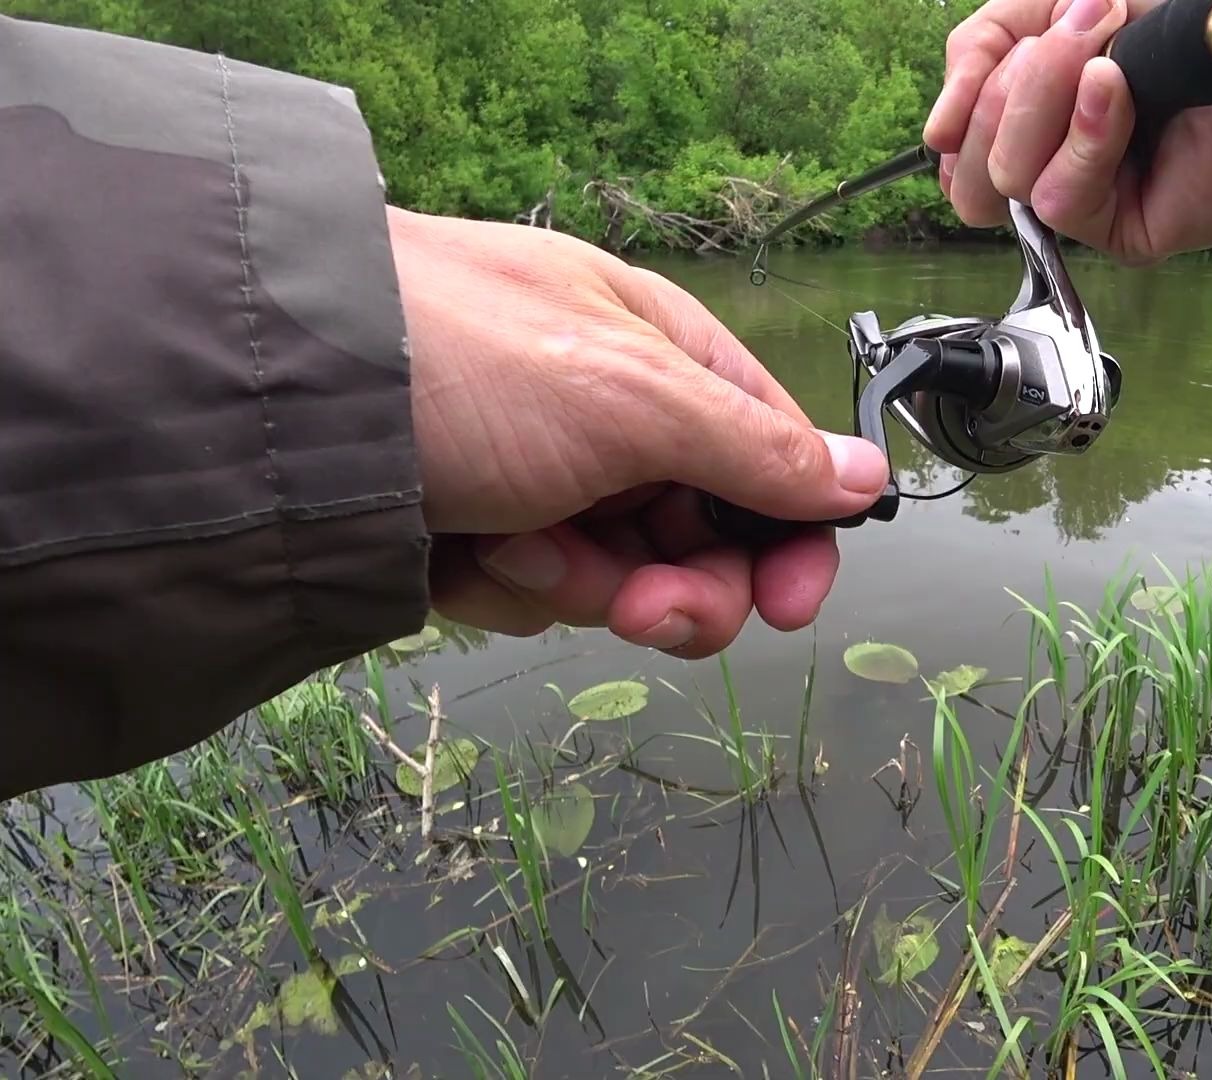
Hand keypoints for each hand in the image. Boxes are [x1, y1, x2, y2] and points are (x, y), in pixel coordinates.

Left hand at [387, 207, 887, 657]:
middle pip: (704, 534)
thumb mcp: (633, 396)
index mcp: (661, 352)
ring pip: (620, 578)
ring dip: (579, 581)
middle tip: (645, 607)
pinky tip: (465, 552)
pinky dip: (506, 587)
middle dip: (681, 583)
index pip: (770, 457)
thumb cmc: (458, 360)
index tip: (791, 603)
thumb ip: (755, 449)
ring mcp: (540, 474)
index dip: (792, 536)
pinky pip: (534, 593)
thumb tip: (863, 476)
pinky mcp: (474, 531)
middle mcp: (609, 413)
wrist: (271, 396)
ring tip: (515, 543)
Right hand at [925, 0, 1211, 264]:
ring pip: (1004, 176)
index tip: (990, 56)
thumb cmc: (1178, 20)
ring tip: (1106, 58)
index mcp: (1029, 118)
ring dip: (1046, 100)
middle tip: (1082, 32)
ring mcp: (1086, 199)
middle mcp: (1051, 164)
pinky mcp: (1120, 229)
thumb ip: (984, 44)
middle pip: (966, 159)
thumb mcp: (1057, 3)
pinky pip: (1060, 194)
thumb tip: (936, 133)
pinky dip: (1087, 133)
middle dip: (1015, 84)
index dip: (959, 98)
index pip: (951, 137)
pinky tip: (1119, 92)